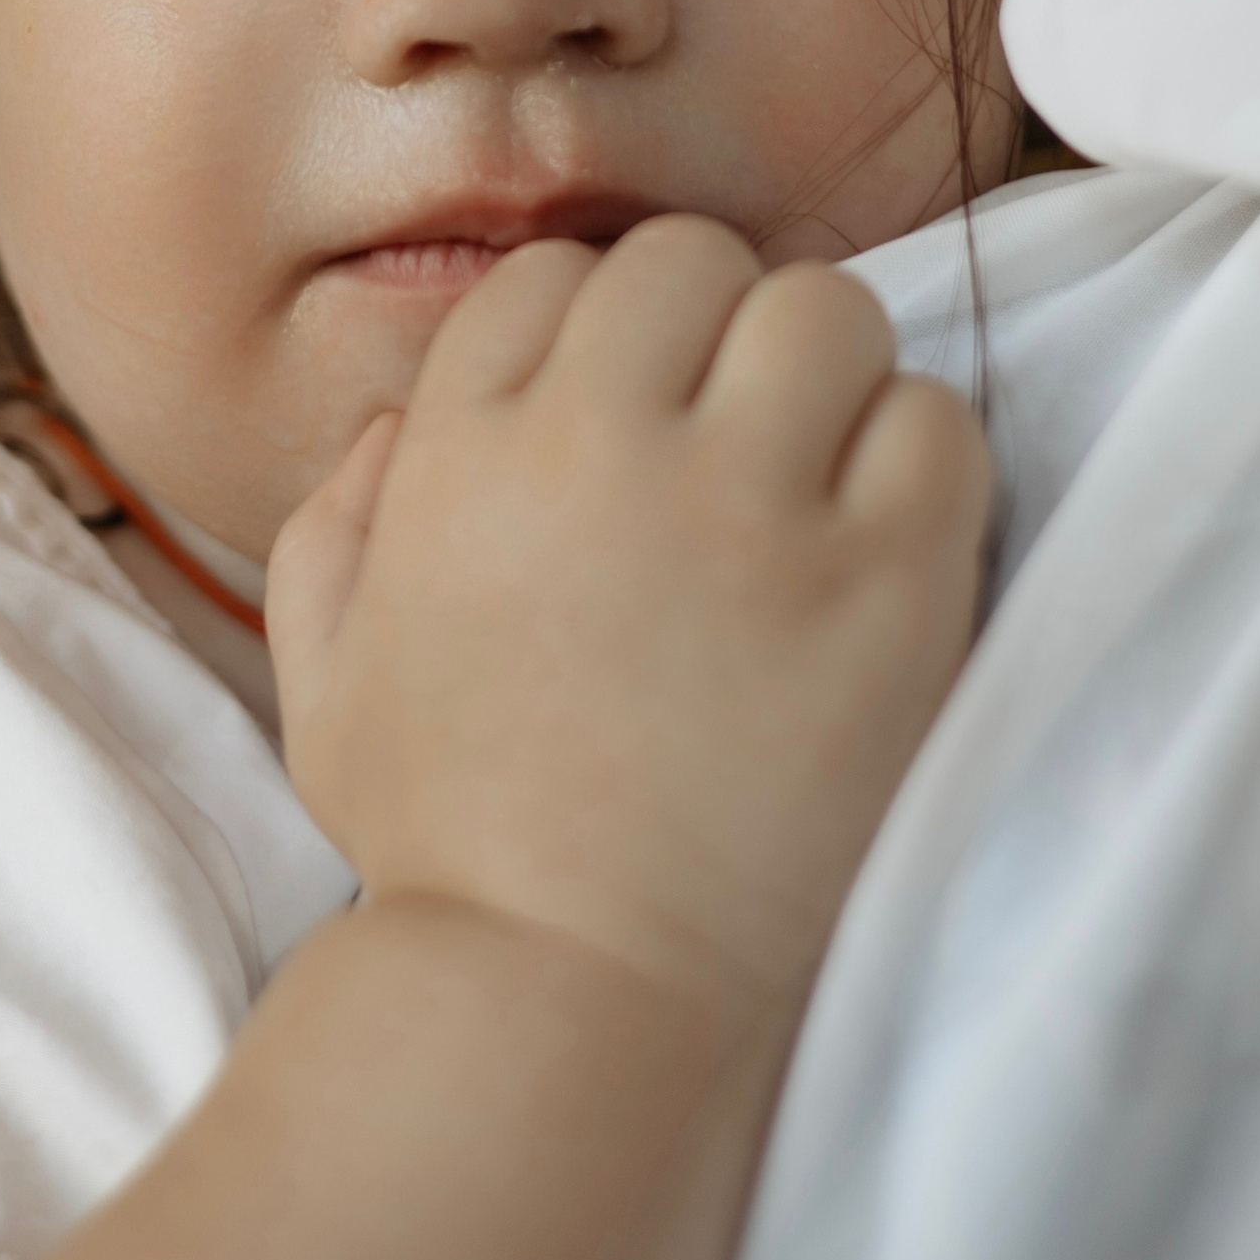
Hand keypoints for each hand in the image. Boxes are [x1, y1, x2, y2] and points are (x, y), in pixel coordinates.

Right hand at [267, 216, 988, 1025]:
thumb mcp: (320, 673)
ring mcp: (750, 505)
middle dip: (716, 333)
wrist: (568, 998)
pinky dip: (922, 469)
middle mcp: (600, 440)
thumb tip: (405, 425)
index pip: (558, 275)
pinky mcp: (883, 586)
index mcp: (463, 444)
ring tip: (824, 485)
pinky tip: (888, 552)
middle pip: (696, 261)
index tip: (631, 425)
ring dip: (829, 383)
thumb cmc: (442, 847)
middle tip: (737, 441)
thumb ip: (338, 519)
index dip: (600, 340)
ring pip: (828, 310)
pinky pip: (938, 427)